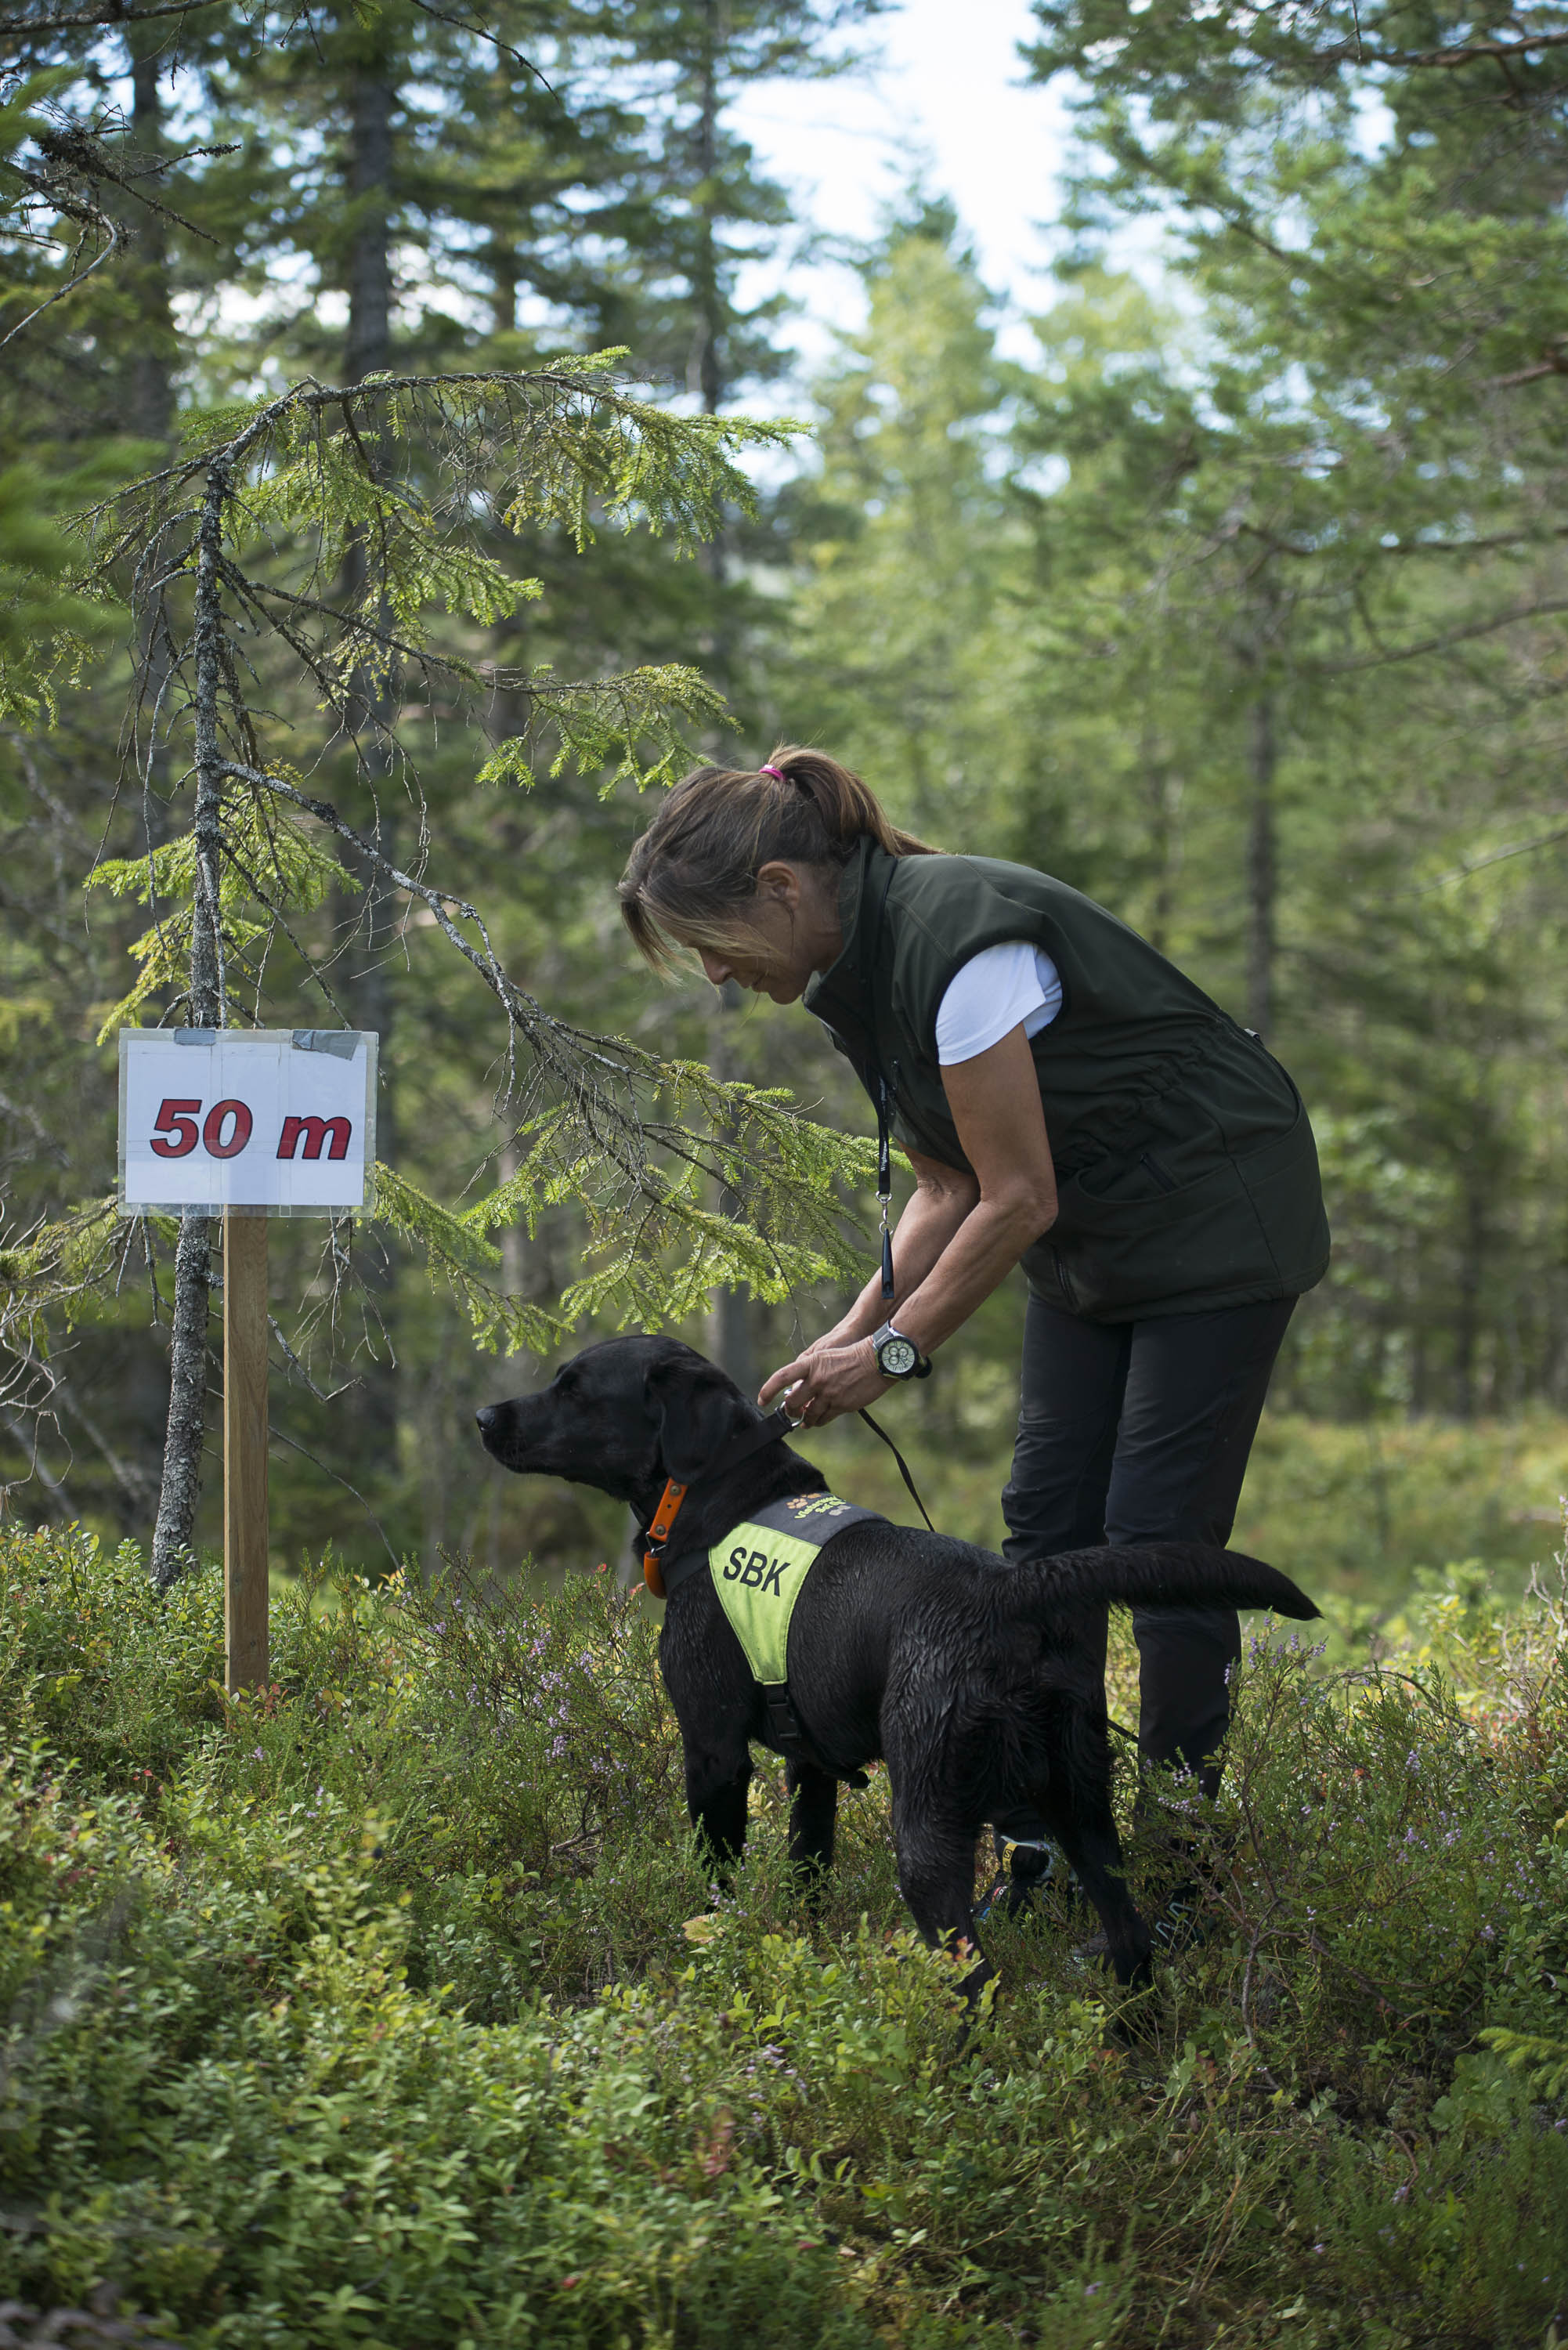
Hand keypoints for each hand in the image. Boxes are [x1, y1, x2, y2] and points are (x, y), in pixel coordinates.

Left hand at [759, 1339, 889, 1427]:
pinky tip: (819, 1420)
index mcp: (811, 1363)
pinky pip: (824, 1418)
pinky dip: (819, 1421)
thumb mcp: (825, 1357)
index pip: (782, 1377)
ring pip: (809, 1414)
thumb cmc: (850, 1356)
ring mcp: (829, 1393)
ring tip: (806, 1421)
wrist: (877, 1360)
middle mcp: (817, 1379)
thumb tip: (797, 1392)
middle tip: (791, 1413)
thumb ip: (809, 1373)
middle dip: (790, 1410)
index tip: (762, 1401)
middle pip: (793, 1402)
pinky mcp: (841, 1405)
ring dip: (806, 1419)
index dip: (767, 1389)